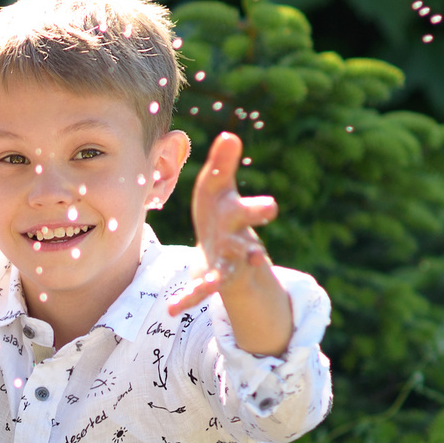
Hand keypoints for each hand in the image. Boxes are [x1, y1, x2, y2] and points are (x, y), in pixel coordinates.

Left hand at [166, 132, 277, 313]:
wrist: (223, 246)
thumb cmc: (220, 210)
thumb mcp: (218, 187)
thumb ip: (222, 164)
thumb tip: (229, 135)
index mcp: (236, 215)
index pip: (246, 210)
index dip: (258, 210)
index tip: (271, 209)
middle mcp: (238, 240)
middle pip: (248, 240)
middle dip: (252, 242)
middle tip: (265, 236)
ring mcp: (229, 263)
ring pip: (233, 268)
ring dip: (231, 269)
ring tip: (228, 276)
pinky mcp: (216, 279)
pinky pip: (202, 290)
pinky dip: (189, 297)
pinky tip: (172, 308)